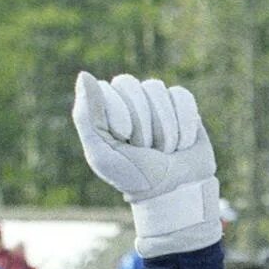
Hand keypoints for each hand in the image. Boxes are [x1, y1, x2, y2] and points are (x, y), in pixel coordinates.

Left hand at [70, 72, 219, 257]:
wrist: (176, 193)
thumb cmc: (134, 177)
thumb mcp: (103, 154)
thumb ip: (87, 117)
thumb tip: (85, 75)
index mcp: (105, 109)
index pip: (110, 90)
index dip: (121, 117)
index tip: (125, 141)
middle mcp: (129, 100)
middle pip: (134, 86)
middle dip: (143, 123)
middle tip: (145, 148)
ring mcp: (156, 101)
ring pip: (158, 91)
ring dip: (164, 127)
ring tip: (164, 148)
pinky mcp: (182, 105)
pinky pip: (182, 97)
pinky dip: (183, 124)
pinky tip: (181, 141)